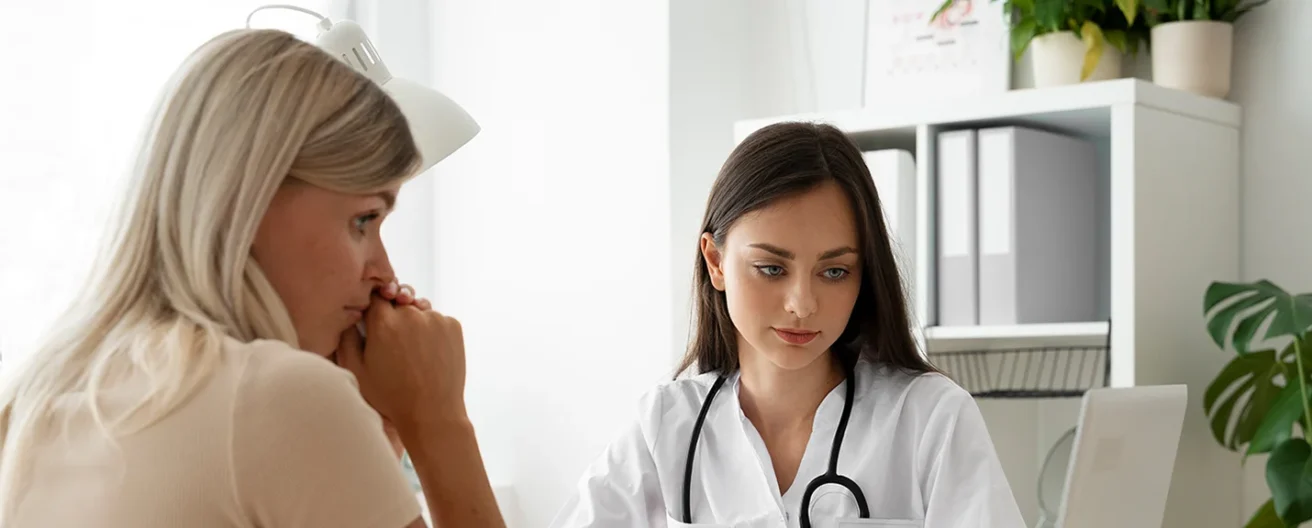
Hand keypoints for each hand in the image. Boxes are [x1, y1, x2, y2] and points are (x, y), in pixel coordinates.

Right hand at [339, 278, 429, 453]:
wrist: (432, 414)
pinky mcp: (453, 326)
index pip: (374, 297)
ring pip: (419, 310)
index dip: (373, 308)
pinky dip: (433, 331)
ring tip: (412, 353)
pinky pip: (438, 320)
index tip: (375, 322)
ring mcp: (435, 318)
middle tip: (394, 342)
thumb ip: (347, 338)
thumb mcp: (357, 371)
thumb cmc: (390, 397)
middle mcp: (411, 314)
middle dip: (394, 316)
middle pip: (398, 301)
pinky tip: (429, 354)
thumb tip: (349, 314)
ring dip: (415, 323)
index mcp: (383, 323)